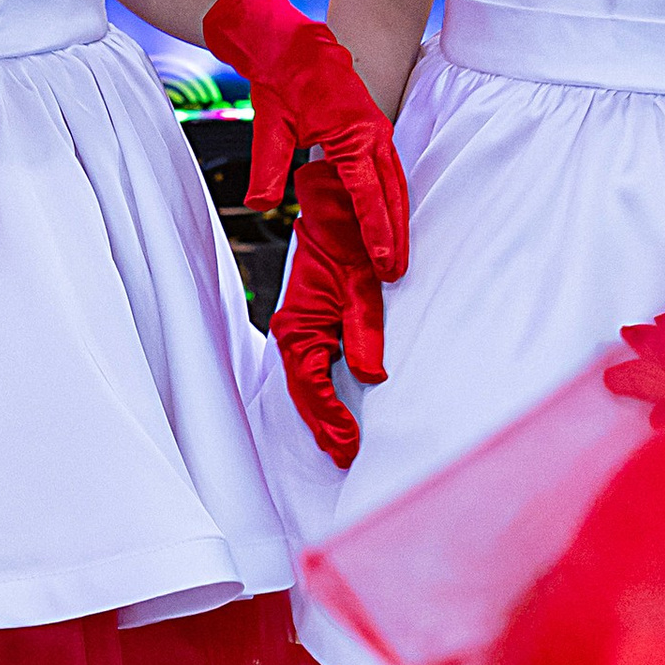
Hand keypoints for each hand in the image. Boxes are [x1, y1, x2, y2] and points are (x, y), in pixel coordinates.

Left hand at [203, 0, 407, 279]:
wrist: (293, 45)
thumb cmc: (282, 83)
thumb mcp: (269, 127)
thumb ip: (268, 168)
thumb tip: (259, 204)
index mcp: (352, 136)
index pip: (367, 194)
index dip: (376, 231)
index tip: (384, 261)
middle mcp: (373, 135)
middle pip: (392, 195)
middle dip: (396, 236)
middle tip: (397, 274)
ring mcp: (378, 132)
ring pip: (396, 184)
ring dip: (399, 220)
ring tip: (399, 259)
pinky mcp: (374, 132)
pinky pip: (389, 172)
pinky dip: (392, 200)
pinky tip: (390, 223)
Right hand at [271, 159, 385, 468]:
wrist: (331, 206)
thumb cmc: (345, 239)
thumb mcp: (362, 285)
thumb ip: (365, 331)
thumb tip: (372, 375)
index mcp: (300, 326)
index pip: (312, 387)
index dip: (331, 420)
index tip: (349, 446)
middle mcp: (293, 331)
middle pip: (305, 392)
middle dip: (324, 426)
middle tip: (344, 458)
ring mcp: (298, 327)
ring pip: (306, 382)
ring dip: (321, 413)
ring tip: (339, 442)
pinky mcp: (309, 322)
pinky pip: (310, 368)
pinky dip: (320, 392)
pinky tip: (332, 407)